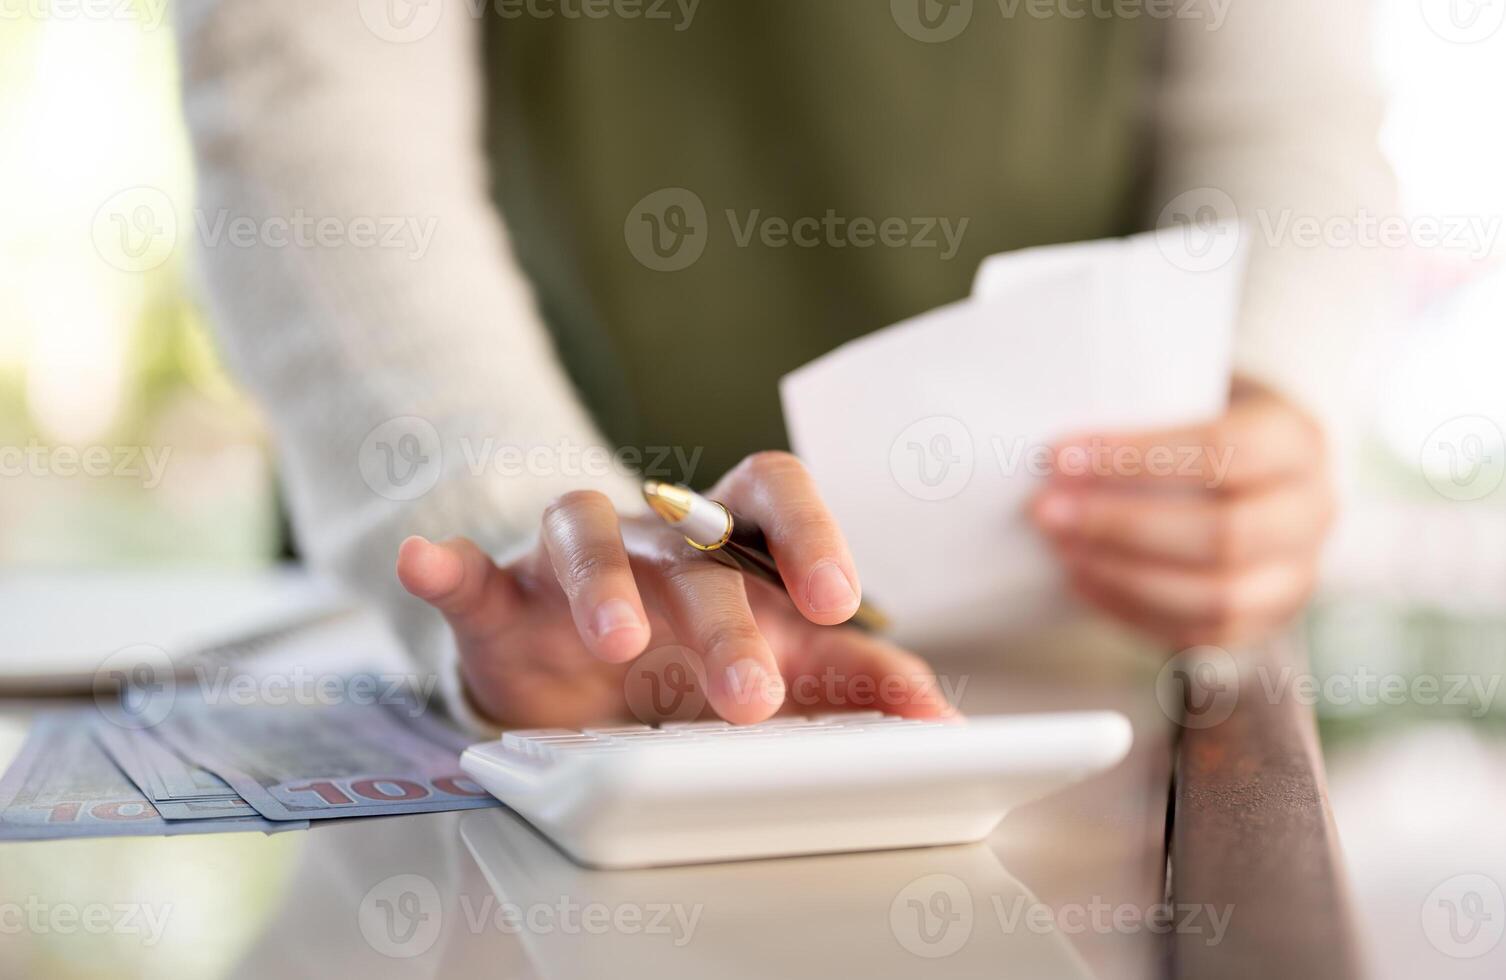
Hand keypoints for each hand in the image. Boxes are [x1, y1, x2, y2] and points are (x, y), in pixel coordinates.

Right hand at [396, 452, 952, 728]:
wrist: (588, 671)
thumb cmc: (699, 653)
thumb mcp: (788, 665)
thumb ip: (865, 684)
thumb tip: (946, 725)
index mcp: (735, 542)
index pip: (775, 497)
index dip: (809, 534)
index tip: (840, 596)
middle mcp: (658, 538)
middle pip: (693, 547)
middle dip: (725, 620)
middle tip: (750, 696)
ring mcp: (575, 559)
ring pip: (587, 537)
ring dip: (602, 586)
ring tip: (618, 643)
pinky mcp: (500, 594)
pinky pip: (469, 571)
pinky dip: (446, 566)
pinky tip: (429, 564)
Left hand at [1029, 379, 1334, 648]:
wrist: (1263, 464)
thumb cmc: (1210, 418)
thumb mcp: (1196, 390)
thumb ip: (1145, 410)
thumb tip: (1056, 452)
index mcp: (1299, 442)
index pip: (1225, 451)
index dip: (1137, 457)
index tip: (1060, 456)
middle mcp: (1312, 513)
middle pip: (1223, 535)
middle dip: (1121, 525)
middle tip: (1046, 510)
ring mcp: (1297, 576)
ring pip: (1215, 597)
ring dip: (1122, 576)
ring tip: (1060, 549)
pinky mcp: (1266, 621)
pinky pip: (1199, 633)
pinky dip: (1132, 610)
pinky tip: (1082, 580)